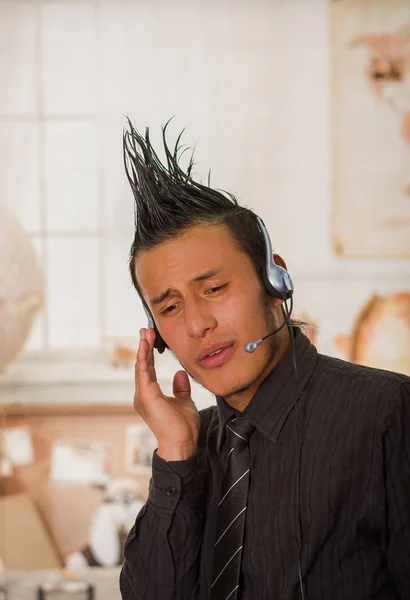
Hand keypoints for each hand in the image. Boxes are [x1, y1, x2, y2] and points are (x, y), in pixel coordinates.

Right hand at [134, 328, 199, 461]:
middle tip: (145, 329)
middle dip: (144, 346)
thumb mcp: (184, 401)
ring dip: (143, 348)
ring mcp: (143, 396)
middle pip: (142, 365)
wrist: (182, 443)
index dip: (149, 353)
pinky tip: (144, 346)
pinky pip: (144, 373)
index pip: (149, 369)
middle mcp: (143, 394)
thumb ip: (180, 388)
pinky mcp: (146, 397)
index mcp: (151, 395)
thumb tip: (180, 373)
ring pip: (141, 366)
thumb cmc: (182, 427)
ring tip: (145, 333)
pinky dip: (144, 358)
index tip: (151, 337)